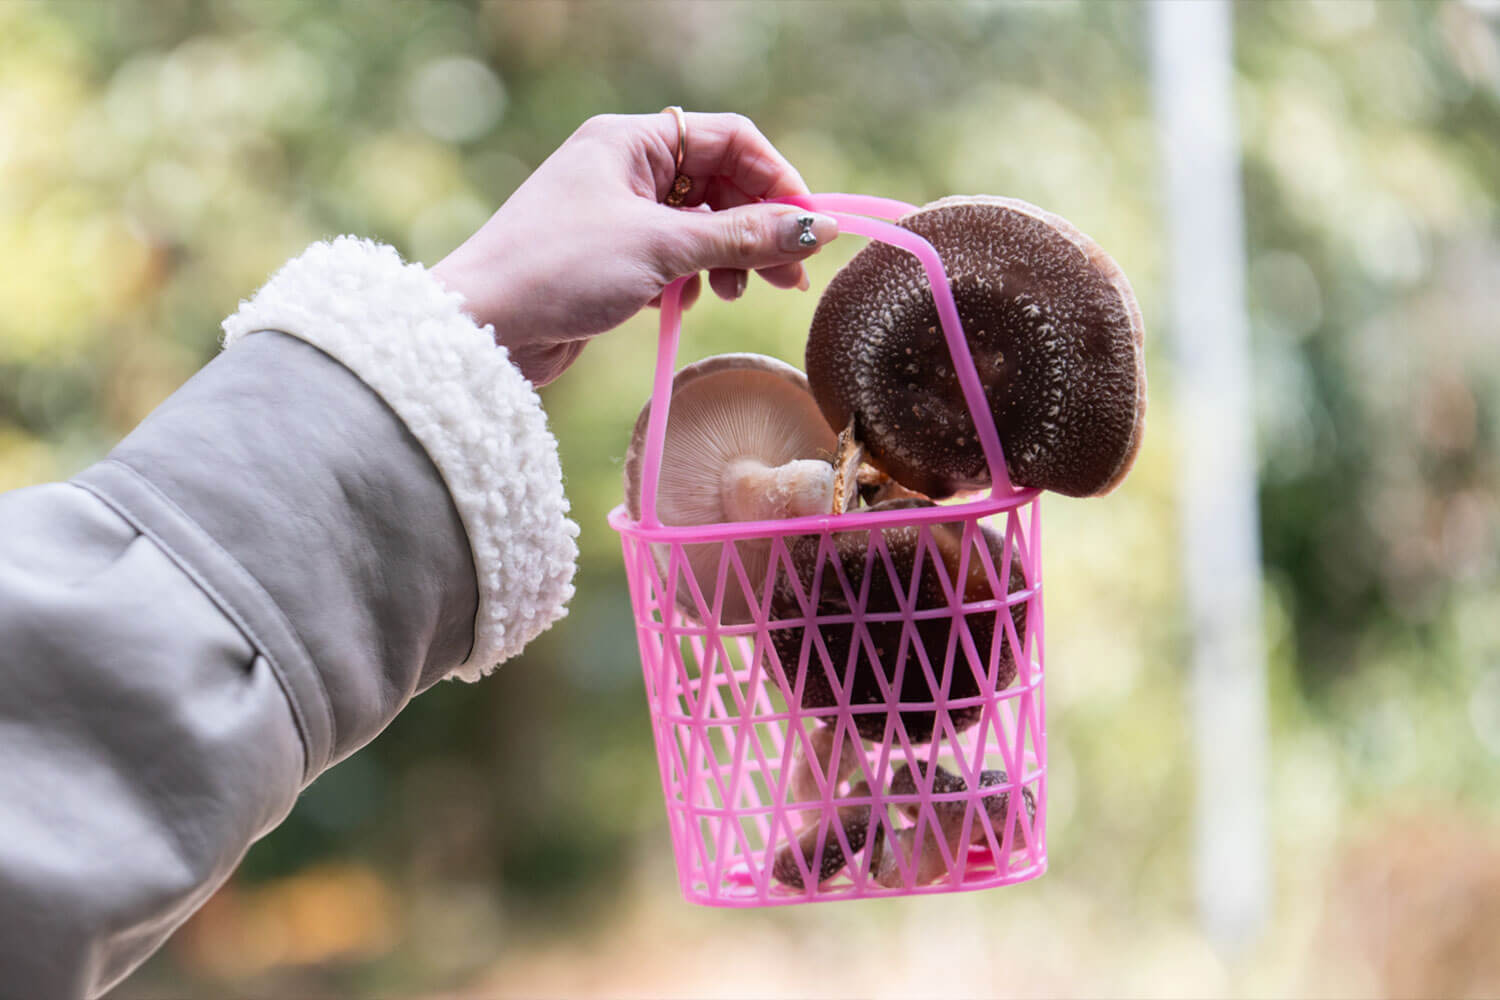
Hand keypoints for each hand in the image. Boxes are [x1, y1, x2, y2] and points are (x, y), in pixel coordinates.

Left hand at [429, 112, 838, 385]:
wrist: (482, 328)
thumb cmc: (561, 270)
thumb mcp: (663, 249)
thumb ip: (744, 237)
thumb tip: (817, 228)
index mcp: (632, 141)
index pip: (731, 139)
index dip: (777, 180)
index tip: (809, 228)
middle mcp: (625, 168)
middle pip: (720, 183)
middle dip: (759, 227)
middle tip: (790, 276)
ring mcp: (616, 213)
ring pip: (699, 224)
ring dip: (728, 257)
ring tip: (737, 292)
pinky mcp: (610, 258)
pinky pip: (673, 256)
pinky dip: (691, 278)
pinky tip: (685, 304)